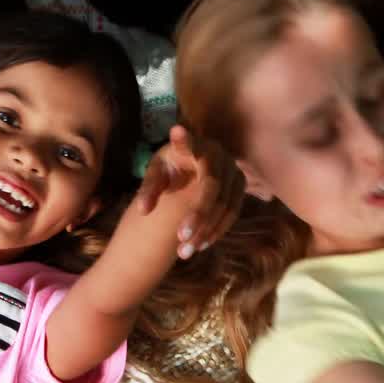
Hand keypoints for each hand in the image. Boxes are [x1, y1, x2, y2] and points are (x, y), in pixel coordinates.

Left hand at [132, 125, 244, 259]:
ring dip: (207, 229)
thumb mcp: (157, 173)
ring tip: (186, 251)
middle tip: (180, 238)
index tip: (177, 131)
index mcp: (195, 146)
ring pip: (225, 205)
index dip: (184, 140)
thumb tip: (143, 211)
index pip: (189, 145)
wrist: (194, 166)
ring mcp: (234, 172)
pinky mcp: (241, 188)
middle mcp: (219, 155)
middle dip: (198, 214)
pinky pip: (233, 213)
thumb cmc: (172, 167)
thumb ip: (148, 189)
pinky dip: (217, 230)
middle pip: (212, 187)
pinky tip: (200, 245)